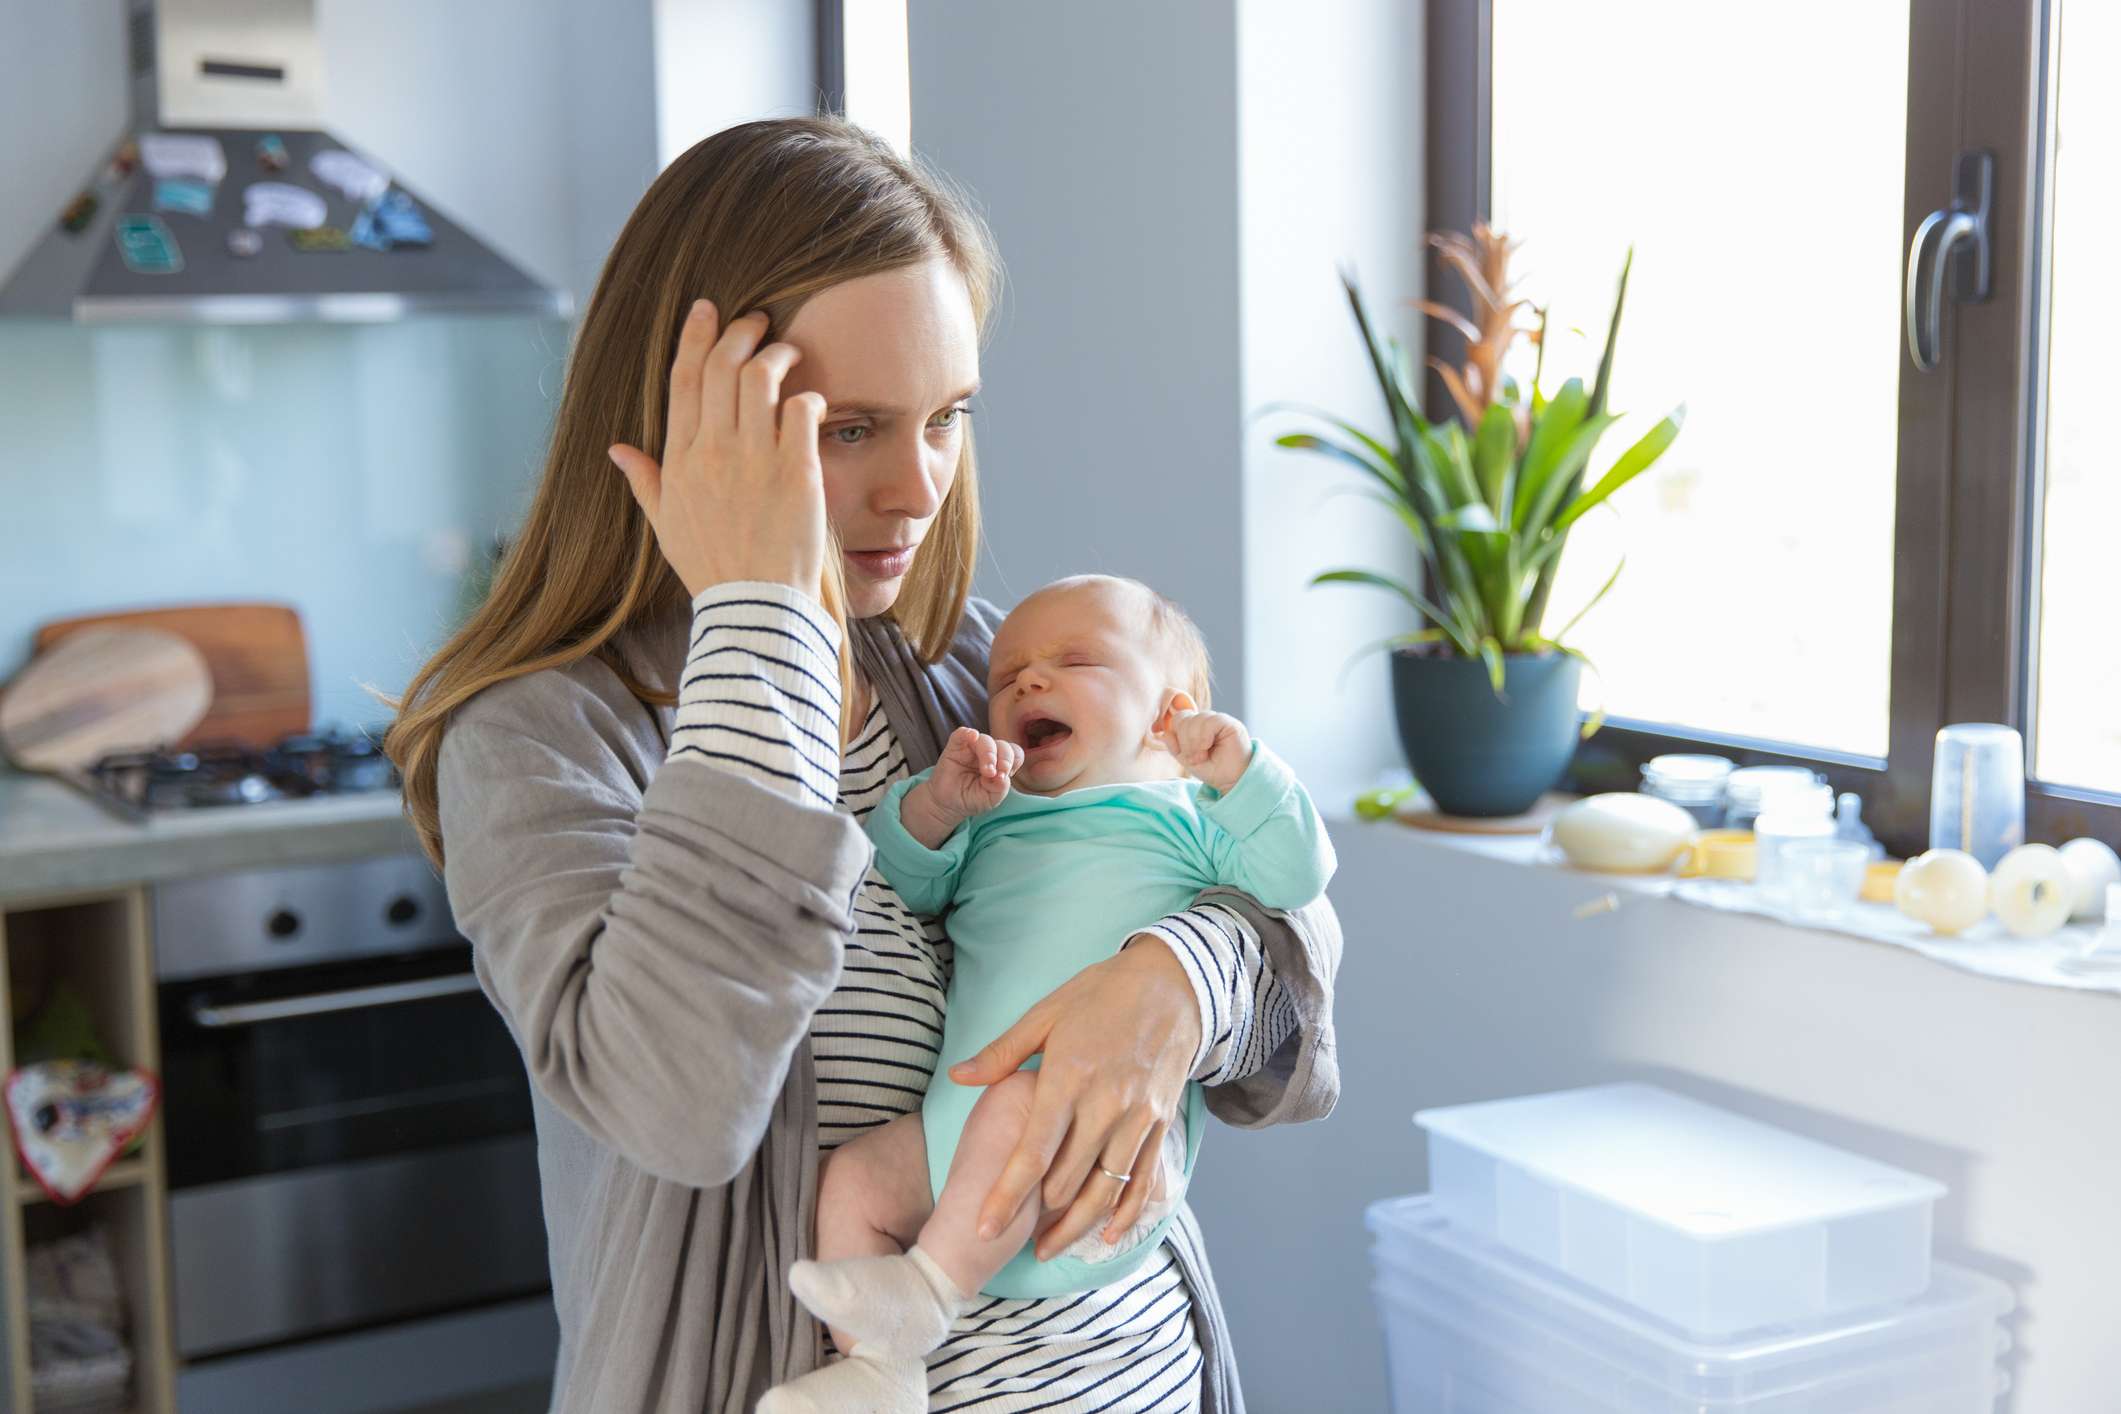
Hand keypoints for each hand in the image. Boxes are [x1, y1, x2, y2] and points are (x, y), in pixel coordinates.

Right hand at [607, 301, 829, 602]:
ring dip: (777, 355)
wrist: (755, 606)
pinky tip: (812, 399)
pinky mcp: (796, 472)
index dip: (696, 336)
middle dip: (741, 332)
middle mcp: (713, 452)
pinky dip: (808, 396)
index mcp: (680, 460)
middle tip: (758, 321)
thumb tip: (616, 449)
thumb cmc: (712, 567)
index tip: (708, 308)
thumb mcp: (666, 524)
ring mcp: (755, 460)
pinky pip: (802, 411)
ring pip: (761, 379)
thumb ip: (644, 480)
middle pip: (722, 367)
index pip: (684, 380)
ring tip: (789, 353)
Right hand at [903, 727, 1023, 845]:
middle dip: (1004, 759)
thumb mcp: (991, 799)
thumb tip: (1002, 776)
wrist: (947, 804)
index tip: (1004, 777)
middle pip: (1003, 745)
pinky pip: (961, 734)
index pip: (1014, 754)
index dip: (1013, 762)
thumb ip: (1000, 788)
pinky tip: (972, 736)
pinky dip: (967, 733)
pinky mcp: (955, 746)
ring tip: (987, 771)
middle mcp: (989, 752)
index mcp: (1000, 762)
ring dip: (989, 754)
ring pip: (985, 740)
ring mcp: (971, 748)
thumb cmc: (971, 799)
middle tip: (995, 775)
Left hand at [948, 940, 1200, 1257]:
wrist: (1175, 983)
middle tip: (1009, 1236)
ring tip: (1047, 1249)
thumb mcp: (1047, 1013)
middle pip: (1066, 1182)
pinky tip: (1105, 1236)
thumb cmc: (1102, 994)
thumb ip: (1002, 1053)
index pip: (1032, 1153)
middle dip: (1035, 1216)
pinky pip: (1143, 1182)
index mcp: (1068, 1078)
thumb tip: (958, 1077)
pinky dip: (1125, 1215)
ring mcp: (1137, 1119)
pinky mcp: (1161, 1124)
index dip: (1006, 1196)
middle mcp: (1105, 1106)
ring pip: (1104, 1191)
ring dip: (1074, 1227)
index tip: (983, 1228)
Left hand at [1153, 709, 1251, 793]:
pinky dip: (1204, 737)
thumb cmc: (1212, 769)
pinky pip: (1209, 721)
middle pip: (1183, 718)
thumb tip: (1164, 733)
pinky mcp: (1229, 723)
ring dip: (1194, 742)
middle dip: (1184, 741)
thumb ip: (1174, 746)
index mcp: (1195, 726)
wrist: (1231, 780)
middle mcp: (1206, 720)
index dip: (1175, 733)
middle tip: (1193, 758)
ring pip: (1195, 719)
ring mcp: (1217, 720)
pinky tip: (1208, 747)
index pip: (1178, 719)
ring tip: (1201, 756)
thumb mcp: (1187, 759)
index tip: (1180, 752)